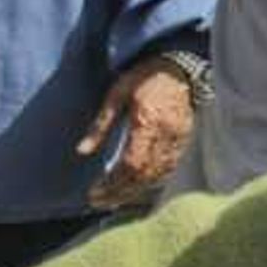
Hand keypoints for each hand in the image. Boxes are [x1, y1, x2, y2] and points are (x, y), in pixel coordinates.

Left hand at [80, 58, 200, 208]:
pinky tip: (137, 187)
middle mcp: (166, 134)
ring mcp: (179, 139)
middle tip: (99, 201)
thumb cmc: (144, 75)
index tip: (94, 192)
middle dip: (120, 192)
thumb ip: (100, 124)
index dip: (113, 182)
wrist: (178, 65)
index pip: (131, 163)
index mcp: (148, 121)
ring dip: (135, 191)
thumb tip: (82, 150)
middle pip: (144, 175)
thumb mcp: (116, 94)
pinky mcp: (184, 140)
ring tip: (114, 198)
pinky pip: (168, 169)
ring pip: (157, 176)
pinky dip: (152, 182)